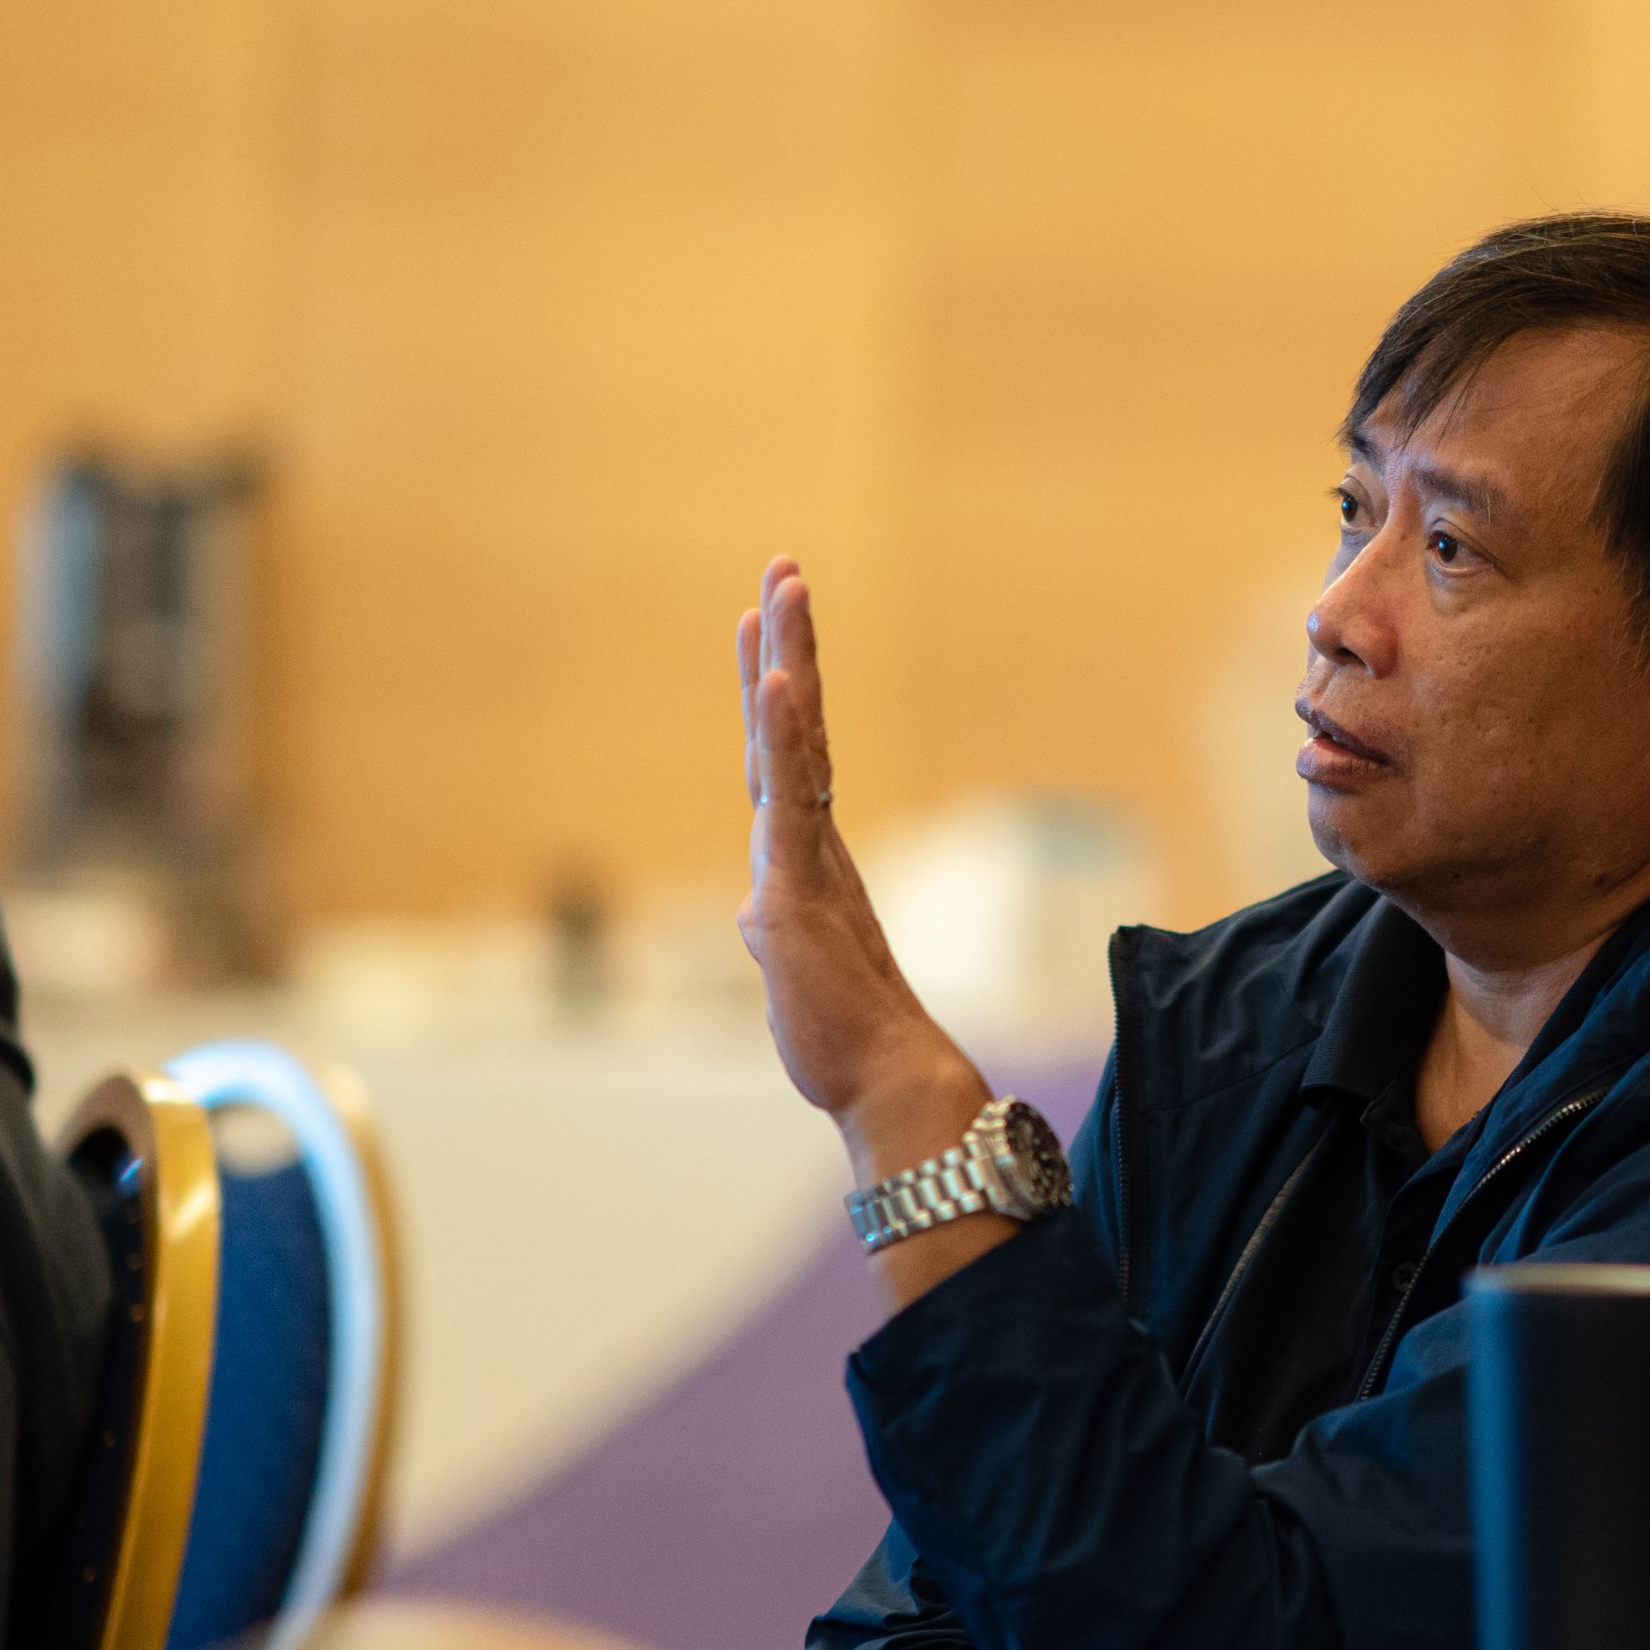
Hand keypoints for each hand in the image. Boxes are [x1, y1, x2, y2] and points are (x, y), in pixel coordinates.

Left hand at [734, 559, 988, 1186]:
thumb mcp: (794, 969)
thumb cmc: (844, 1040)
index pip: (786, 759)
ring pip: (794, 743)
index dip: (781, 692)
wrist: (885, 1080)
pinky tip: (783, 684)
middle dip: (789, 645)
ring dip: (789, 660)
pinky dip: (788, 736)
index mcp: (807, 860)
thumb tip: (764, 912)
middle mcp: (810, 845)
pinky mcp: (802, 886)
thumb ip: (783, 926)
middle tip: (786, 569)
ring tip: (785, 589)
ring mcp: (807, 860)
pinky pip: (791, 798)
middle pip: (793, 727)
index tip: (775, 632)